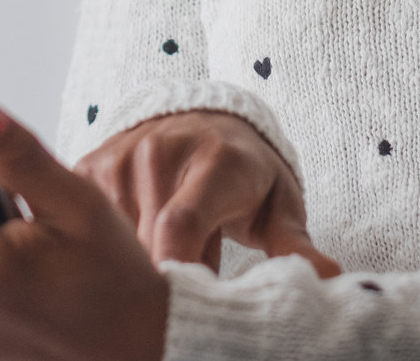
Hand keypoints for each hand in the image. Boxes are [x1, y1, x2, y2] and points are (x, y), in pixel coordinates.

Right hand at [75, 110, 339, 276]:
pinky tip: (132, 238)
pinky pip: (90, 224)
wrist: (205, 119)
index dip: (176, 271)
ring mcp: (119, 158)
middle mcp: (160, 154)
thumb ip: (295, 245)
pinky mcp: (89, 166)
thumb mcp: (279, 206)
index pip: (181, 225)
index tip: (185, 300)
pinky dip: (109, 243)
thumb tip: (331, 279)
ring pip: (114, 240)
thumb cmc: (249, 175)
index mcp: (215, 164)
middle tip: (188, 280)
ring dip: (136, 260)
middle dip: (164, 275)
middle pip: (146, 245)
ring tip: (165, 255)